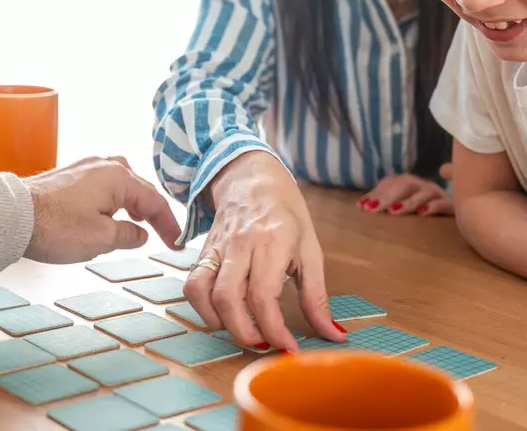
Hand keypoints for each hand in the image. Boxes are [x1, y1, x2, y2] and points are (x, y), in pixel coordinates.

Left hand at [23, 156, 182, 263]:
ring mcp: (85, 167)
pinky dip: (113, 199)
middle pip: (140, 189)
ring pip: (121, 184)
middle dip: (153, 213)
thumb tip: (140, 233)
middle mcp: (105, 165)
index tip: (176, 241)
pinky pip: (102, 184)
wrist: (12, 216)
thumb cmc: (55, 227)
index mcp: (119, 178)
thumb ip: (128, 235)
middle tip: (163, 235)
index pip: (155, 201)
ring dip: (133, 203)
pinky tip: (108, 213)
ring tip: (138, 222)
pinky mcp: (69, 175)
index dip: (169, 224)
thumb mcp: (102, 239)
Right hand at [183, 152, 345, 351]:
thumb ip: (317, 295)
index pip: (264, 296)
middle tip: (265, 343)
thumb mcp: (311, 249)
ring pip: (203, 293)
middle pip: (229, 300)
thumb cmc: (285, 212)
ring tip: (244, 330)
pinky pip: (192, 285)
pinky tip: (223, 314)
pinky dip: (203, 308)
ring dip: (221, 323)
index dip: (275, 330)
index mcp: (272, 241)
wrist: (251, 178)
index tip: (289, 348)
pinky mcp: (203, 251)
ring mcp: (217, 247)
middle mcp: (240, 244)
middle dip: (245, 334)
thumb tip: (333, 333)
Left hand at [359, 166, 453, 215]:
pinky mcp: (454, 206)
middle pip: (406, 183)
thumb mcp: (405, 209)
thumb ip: (387, 204)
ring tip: (394, 211)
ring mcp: (440, 195)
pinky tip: (422, 214)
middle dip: (388, 195)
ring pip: (424, 191)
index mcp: (412, 185)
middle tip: (373, 209)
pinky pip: (445, 203)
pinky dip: (433, 206)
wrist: (467, 214)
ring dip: (408, 200)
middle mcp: (424, 186)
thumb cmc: (428, 214)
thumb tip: (361, 204)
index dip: (377, 191)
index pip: (392, 181)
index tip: (362, 205)